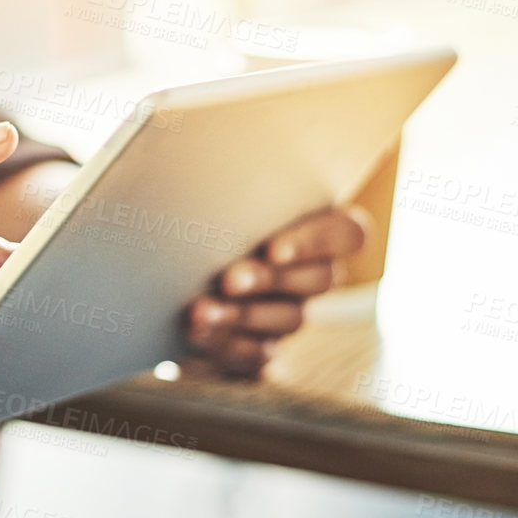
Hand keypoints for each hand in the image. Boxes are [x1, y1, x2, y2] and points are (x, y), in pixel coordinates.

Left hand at [184, 206, 368, 376]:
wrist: (169, 273)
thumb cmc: (204, 214)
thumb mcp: (218, 196)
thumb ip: (228, 188)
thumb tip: (197, 159)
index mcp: (317, 228)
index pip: (349, 233)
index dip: (316, 243)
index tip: (273, 249)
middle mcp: (313, 274)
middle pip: (318, 280)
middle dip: (269, 281)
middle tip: (229, 281)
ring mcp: (290, 313)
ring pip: (286, 320)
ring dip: (241, 317)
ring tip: (199, 312)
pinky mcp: (260, 349)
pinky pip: (258, 357)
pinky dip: (225, 346)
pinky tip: (195, 335)